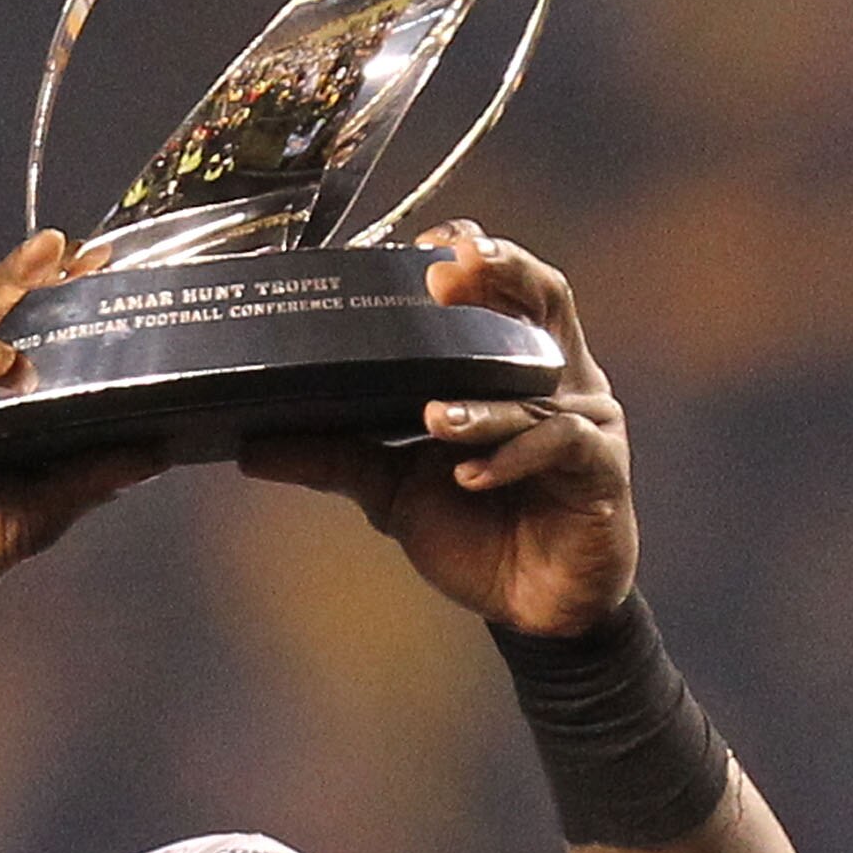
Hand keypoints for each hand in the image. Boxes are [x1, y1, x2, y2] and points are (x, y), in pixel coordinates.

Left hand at [239, 227, 635, 636]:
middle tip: (449, 274)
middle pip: (544, 300)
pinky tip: (469, 474)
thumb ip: (335, 457)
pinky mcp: (601, 470)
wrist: (532, 608)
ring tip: (434, 418)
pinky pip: (558, 446)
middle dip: (502, 276)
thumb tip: (251, 445)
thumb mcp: (393, 487)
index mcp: (512, 368)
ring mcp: (586, 421)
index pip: (504, 289)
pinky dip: (509, 457)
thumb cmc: (477, 532)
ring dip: (481, 404)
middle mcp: (556, 380)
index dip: (476, 256)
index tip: (427, 244)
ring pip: (536, 389)